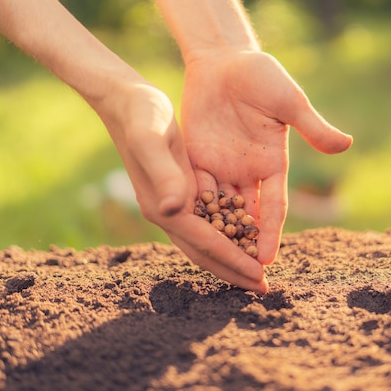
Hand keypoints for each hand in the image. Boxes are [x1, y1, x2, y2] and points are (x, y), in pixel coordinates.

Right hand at [94, 81, 268, 292]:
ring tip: (256, 272)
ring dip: (231, 259)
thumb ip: (164, 173)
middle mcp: (168, 211)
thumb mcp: (152, 139)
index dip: (234, 261)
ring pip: (207, 241)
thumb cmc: (140, 115)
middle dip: (234, 271)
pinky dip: (226, 236)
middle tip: (264, 289)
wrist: (126, 101)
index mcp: (164, 206)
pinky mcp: (181, 190)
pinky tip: (243, 237)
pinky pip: (206, 223)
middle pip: (205, 252)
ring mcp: (173, 203)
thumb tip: (175, 209)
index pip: (206, 242)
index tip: (260, 276)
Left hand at [181, 50, 352, 264]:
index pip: (273, 207)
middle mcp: (248, 172)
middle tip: (241, 276)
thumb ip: (311, 126)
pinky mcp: (197, 158)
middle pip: (246, 217)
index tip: (267, 261)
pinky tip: (186, 232)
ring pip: (219, 210)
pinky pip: (195, 191)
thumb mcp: (288, 101)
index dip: (271, 233)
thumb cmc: (261, 75)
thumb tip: (346, 145)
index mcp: (273, 163)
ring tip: (211, 264)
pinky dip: (193, 211)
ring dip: (217, 235)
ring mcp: (222, 167)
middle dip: (244, 245)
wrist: (224, 59)